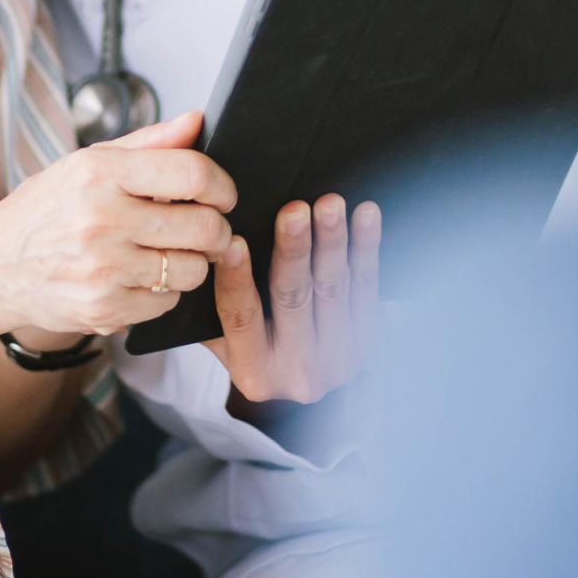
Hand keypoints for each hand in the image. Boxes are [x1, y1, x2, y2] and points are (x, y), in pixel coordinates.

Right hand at [0, 112, 235, 339]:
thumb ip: (148, 142)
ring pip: (192, 270)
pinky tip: (140, 277)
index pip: (192, 174)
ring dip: (192, 263)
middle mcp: (101, 219)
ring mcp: (102, 269)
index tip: (224, 194)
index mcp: (99, 172)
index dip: (223, 185)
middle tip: (206, 228)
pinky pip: (166, 302)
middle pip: (204, 227)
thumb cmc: (45, 208)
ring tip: (168, 252)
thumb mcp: (86, 162)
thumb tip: (196, 120)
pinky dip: (163, 291)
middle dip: (216, 228)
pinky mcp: (104, 309)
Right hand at [207, 195, 380, 404]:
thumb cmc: (254, 335)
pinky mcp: (369, 340)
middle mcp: (297, 373)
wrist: (307, 368)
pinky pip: (368, 286)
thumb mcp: (222, 332)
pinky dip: (368, 247)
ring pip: (333, 288)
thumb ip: (211, 297)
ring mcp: (339, 359)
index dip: (236, 279)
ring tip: (331, 205)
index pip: (240, 318)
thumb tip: (208, 242)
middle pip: (292, 299)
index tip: (234, 241)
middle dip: (294, 250)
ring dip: (333, 242)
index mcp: (253, 372)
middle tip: (294, 211)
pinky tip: (366, 215)